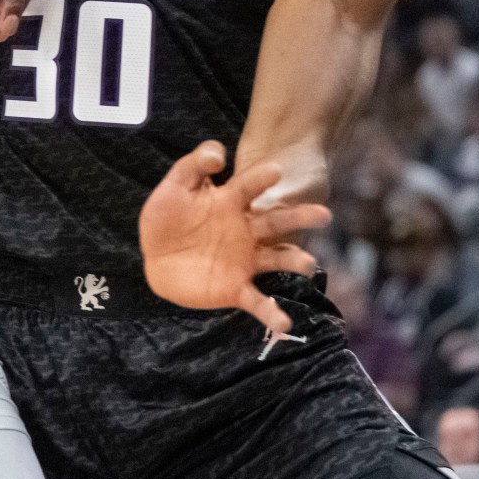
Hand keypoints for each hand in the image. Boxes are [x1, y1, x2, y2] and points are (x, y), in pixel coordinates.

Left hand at [141, 141, 328, 337]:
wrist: (155, 258)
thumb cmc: (166, 218)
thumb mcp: (174, 187)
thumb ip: (194, 165)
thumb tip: (220, 155)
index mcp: (231, 202)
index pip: (250, 186)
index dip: (261, 178)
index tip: (275, 170)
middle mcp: (246, 230)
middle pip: (277, 221)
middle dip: (300, 217)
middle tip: (323, 214)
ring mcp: (244, 260)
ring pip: (276, 258)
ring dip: (293, 260)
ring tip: (307, 263)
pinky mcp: (236, 287)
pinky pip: (257, 300)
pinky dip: (271, 312)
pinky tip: (283, 323)